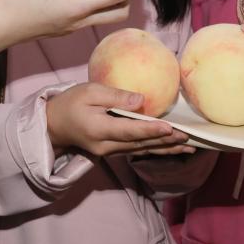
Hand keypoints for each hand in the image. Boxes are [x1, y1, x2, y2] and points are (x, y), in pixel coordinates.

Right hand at [46, 83, 193, 157]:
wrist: (54, 124)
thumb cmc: (71, 102)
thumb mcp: (90, 91)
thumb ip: (115, 96)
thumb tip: (141, 100)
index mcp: (99, 129)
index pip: (130, 130)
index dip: (151, 130)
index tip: (170, 129)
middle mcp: (106, 145)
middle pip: (140, 144)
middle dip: (166, 141)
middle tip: (188, 137)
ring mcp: (110, 152)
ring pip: (142, 150)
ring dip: (165, 148)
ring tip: (188, 146)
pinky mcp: (113, 151)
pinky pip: (137, 150)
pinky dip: (155, 148)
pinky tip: (170, 148)